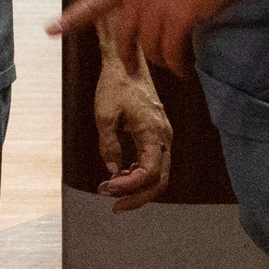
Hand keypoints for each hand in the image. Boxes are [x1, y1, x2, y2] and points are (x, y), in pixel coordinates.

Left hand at [51, 0, 246, 77]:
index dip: (74, 17)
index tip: (51, 29)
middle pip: (124, 35)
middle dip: (128, 57)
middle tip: (132, 72)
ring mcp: (156, 6)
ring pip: (150, 48)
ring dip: (164, 62)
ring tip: (177, 68)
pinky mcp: (178, 18)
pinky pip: (172, 53)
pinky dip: (179, 65)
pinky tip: (187, 69)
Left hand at [88, 59, 174, 210]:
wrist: (126, 62)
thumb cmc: (115, 85)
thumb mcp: (104, 116)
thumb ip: (109, 147)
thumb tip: (113, 172)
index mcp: (153, 131)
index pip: (150, 172)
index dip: (129, 186)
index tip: (107, 187)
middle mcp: (164, 135)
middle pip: (160, 180)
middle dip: (138, 196)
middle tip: (115, 206)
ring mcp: (163, 134)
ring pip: (160, 173)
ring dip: (138, 187)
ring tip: (113, 190)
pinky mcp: (158, 132)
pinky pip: (156, 161)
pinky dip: (141, 174)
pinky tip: (123, 175)